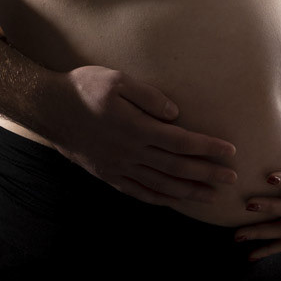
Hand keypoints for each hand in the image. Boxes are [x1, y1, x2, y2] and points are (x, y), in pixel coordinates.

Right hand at [48, 66, 237, 206]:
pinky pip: (139, 192)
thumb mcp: (117, 80)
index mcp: (138, 128)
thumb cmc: (84, 88)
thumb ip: (148, 96)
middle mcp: (132, 153)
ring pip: (161, 185)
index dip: (208, 148)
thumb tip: (174, 114)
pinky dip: (160, 198)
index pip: (182, 142)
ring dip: (190, 192)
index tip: (230, 151)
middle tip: (232, 178)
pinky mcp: (108, 175)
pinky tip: (173, 201)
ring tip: (211, 196)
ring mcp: (119, 168)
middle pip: (178, 168)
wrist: (49, 109)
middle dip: (207, 173)